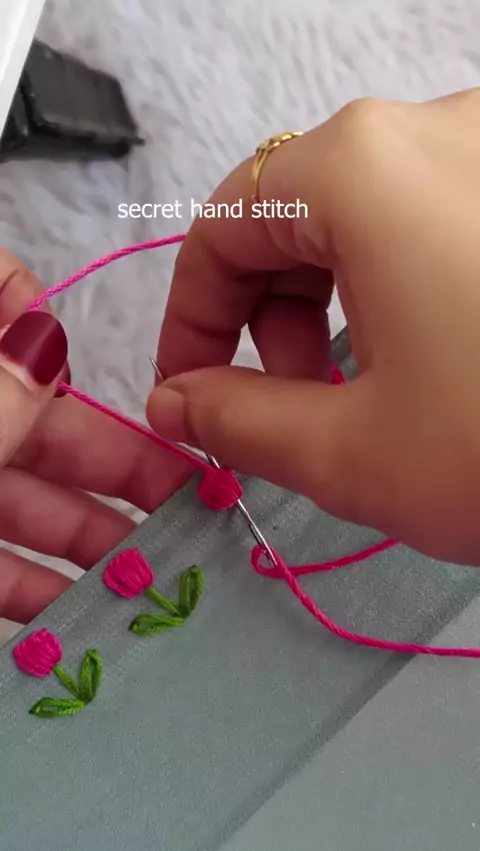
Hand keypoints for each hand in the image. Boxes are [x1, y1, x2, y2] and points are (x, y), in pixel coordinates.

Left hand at [0, 250, 192, 623]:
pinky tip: (84, 612)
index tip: (79, 353)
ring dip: (90, 539)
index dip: (25, 307)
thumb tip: (42, 332)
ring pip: (25, 507)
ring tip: (158, 570)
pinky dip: (35, 590)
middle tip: (192, 501)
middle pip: (40, 430)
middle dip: (118, 465)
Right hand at [148, 90, 479, 564]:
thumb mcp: (350, 451)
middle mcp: (431, 129)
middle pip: (293, 212)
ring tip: (357, 382)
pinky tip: (424, 347)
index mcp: (362, 168)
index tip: (188, 389)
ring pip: (362, 213)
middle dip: (264, 313)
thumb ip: (235, 422)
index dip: (189, 318)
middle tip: (283, 396)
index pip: (223, 226)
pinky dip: (395, 282)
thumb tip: (175, 406)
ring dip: (329, 300)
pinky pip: (427, 216)